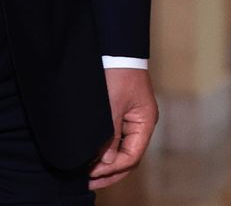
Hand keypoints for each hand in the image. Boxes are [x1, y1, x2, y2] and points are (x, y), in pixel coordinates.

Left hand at [91, 67, 158, 190]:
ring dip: (106, 163)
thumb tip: (106, 162)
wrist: (114, 49)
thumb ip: (110, 136)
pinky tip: (90, 156)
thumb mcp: (111, 107)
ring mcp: (131, 119)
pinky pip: (115, 140)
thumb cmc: (117, 74)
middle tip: (87, 181)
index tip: (91, 174)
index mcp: (145, 122)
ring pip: (121, 150)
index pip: (132, 156)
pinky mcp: (120, 114)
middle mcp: (141, 124)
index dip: (112, 169)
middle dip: (110, 172)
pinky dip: (104, 150)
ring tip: (86, 173)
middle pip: (129, 157)